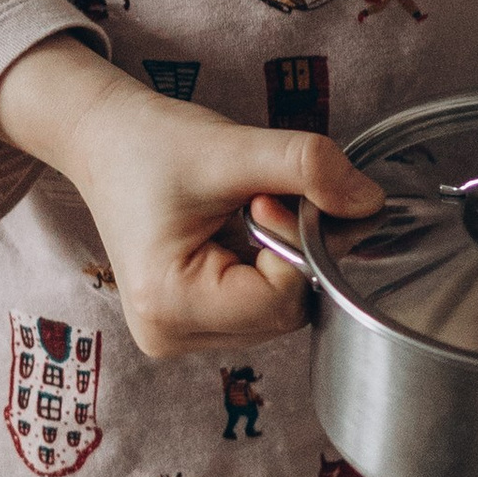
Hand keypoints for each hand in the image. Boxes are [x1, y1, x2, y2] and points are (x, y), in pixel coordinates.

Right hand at [0, 36, 378, 360]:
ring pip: (278, 310)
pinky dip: (265, 265)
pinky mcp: (188, 323)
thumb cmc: (154, 143)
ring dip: (282, 257)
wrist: (105, 140)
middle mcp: (170, 336)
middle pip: (285, 311)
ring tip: (242, 209)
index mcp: (171, 305)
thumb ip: (309, 169)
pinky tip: (236, 231)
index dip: (296, 243)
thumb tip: (372, 204)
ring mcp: (178, 336)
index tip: (265, 194)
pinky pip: (259, 304)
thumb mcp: (235, 148)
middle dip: (294, 250)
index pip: (284, 300)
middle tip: (261, 194)